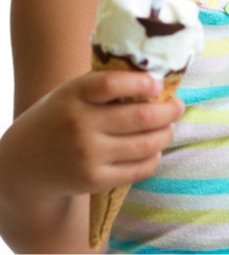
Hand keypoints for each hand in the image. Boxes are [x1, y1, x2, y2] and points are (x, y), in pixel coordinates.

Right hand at [2, 70, 182, 199]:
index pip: (113, 84)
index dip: (143, 82)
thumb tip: (158, 76)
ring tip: (169, 127)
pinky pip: (139, 169)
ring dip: (167, 133)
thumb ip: (106, 84)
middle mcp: (79, 125)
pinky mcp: (93, 180)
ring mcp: (87, 155)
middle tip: (177, 106)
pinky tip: (154, 149)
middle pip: (141, 116)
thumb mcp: (72, 93)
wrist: (24, 163)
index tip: (158, 84)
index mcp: (74, 96)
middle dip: (170, 110)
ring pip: (146, 144)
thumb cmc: (60, 117)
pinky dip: (155, 157)